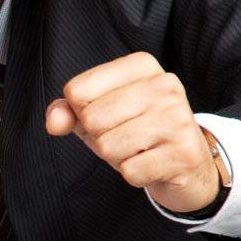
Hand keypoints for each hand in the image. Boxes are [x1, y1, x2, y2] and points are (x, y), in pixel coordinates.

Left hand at [45, 52, 226, 214]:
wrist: (186, 162)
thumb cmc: (136, 132)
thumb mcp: (98, 115)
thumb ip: (68, 112)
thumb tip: (54, 122)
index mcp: (141, 66)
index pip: (77, 90)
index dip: (82, 112)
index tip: (110, 114)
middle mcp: (164, 85)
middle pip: (91, 119)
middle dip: (99, 136)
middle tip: (125, 135)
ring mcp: (177, 118)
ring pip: (107, 146)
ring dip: (116, 157)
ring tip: (138, 149)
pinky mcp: (183, 153)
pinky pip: (129, 171)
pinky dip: (133, 174)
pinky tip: (151, 163)